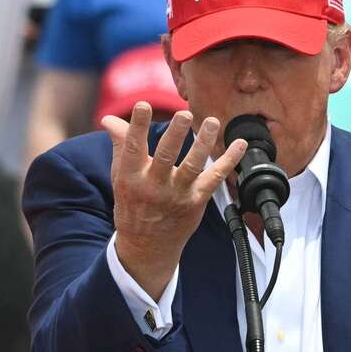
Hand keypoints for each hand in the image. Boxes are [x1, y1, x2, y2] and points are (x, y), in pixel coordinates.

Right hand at [101, 102, 246, 299]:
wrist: (147, 247)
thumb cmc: (133, 205)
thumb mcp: (120, 177)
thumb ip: (120, 145)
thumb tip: (109, 118)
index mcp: (132, 178)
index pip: (133, 148)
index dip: (138, 126)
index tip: (143, 104)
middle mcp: (155, 186)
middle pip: (166, 157)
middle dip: (176, 135)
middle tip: (184, 114)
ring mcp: (177, 195)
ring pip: (193, 166)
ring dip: (204, 144)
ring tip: (212, 122)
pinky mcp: (196, 201)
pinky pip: (215, 178)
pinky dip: (229, 161)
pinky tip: (241, 144)